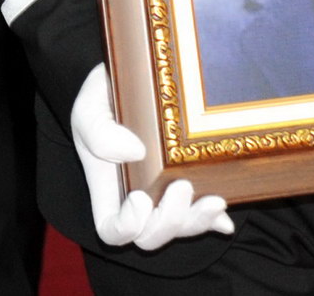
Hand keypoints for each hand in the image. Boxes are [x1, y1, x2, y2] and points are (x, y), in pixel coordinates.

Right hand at [71, 66, 231, 249]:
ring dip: (198, 222)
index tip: (139, 198)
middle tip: (181, 188)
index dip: (126, 227)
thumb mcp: (90, 108)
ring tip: (215, 201)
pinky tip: (224, 215)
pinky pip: (202, 211)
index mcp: (109, 187)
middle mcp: (137, 196)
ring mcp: (164, 191)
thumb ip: (100, 133)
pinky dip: (215, 219)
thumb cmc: (103, 96)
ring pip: (181, 227)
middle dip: (169, 223)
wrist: (131, 77)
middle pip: (150, 236)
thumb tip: (136, 152)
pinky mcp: (188, 177)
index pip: (112, 229)